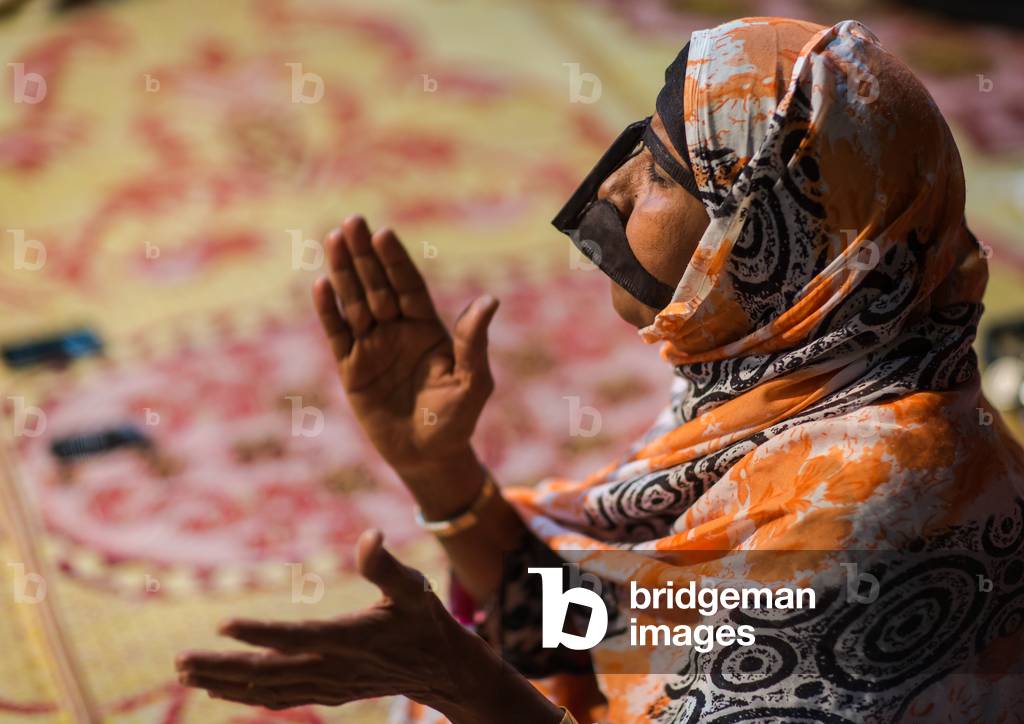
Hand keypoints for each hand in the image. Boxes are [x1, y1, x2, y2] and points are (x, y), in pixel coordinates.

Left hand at [175, 530, 560, 723]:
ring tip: (184, 673)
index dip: (261, 633)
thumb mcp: (413, 588)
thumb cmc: (425, 619)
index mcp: (352, 638)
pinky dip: (245, 695)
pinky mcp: (326, 691)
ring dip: (224, 682)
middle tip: (178, 661)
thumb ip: (386, 566)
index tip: (223, 624)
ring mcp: (327, 684)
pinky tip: (218, 689)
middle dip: (221, 667)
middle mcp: (334, 667)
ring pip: (267, 689)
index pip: (298, 637)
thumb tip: (369, 535)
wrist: (441, 669)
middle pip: (268, 671)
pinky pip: (278, 698)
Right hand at [312, 217, 497, 487]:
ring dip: (344, 273)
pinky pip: (338, 335)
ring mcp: (372, 347)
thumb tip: (488, 301)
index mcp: (428, 327)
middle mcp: (398, 330)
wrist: (428, 456)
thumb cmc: (457, 419)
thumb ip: (473, 342)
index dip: (395, 261)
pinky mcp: (352, 368)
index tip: (383, 233)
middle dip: (364, 255)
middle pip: (377, 285)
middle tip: (350, 221)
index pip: (409, 286)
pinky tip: (321, 285)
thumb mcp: (472, 381)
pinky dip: (329, 312)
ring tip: (332, 240)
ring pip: (355, 303)